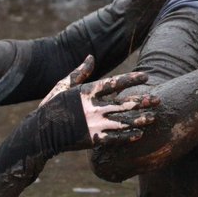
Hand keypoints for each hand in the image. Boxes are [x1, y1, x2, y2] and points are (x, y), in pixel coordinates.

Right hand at [41, 56, 158, 146]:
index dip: (131, 79)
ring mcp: (93, 124)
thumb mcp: (63, 85)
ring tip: (154, 117)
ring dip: (139, 119)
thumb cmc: (52, 106)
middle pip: (123, 103)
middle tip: (158, 99)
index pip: (114, 83)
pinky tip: (139, 135)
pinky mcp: (92, 140)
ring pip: (122, 121)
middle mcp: (93, 108)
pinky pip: (113, 139)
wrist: (39, 132)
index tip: (145, 77)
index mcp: (87, 92)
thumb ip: (80, 72)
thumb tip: (91, 57)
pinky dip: (127, 137)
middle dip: (142, 101)